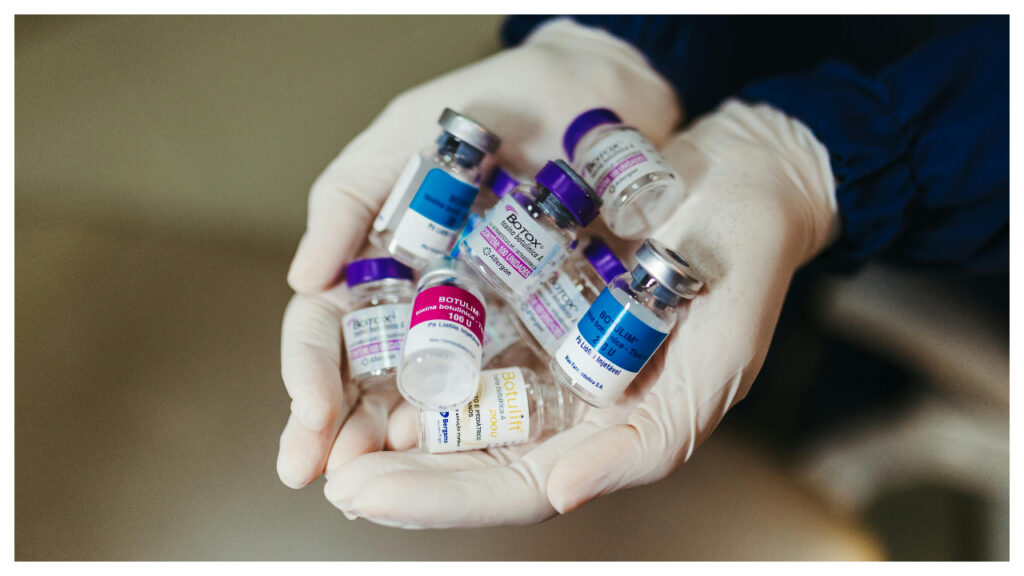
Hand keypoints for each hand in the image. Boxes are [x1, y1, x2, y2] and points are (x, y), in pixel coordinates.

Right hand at [277, 18, 679, 488]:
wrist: (595, 94)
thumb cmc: (493, 104)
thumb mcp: (405, 137)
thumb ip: (347, 199)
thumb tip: (301, 279)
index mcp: (381, 264)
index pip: (327, 331)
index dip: (309, 376)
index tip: (309, 420)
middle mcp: (425, 305)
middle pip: (371, 380)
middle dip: (344, 434)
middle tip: (332, 481)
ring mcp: (484, 322)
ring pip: (431, 395)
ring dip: (401, 447)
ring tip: (380, 487)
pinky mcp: (546, 328)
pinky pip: (510, 382)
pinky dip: (481, 419)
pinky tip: (458, 451)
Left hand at [320, 100, 838, 527]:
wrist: (741, 179)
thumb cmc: (743, 272)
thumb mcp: (715, 362)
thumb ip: (645, 442)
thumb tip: (559, 495)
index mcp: (605, 432)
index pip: (512, 484)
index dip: (438, 498)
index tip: (365, 494)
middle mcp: (564, 401)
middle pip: (467, 454)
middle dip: (395, 471)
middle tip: (324, 470)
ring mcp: (541, 349)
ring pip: (452, 399)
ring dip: (386, 417)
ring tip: (321, 425)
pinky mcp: (524, 296)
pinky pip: (459, 328)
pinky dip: (410, 346)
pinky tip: (362, 355)